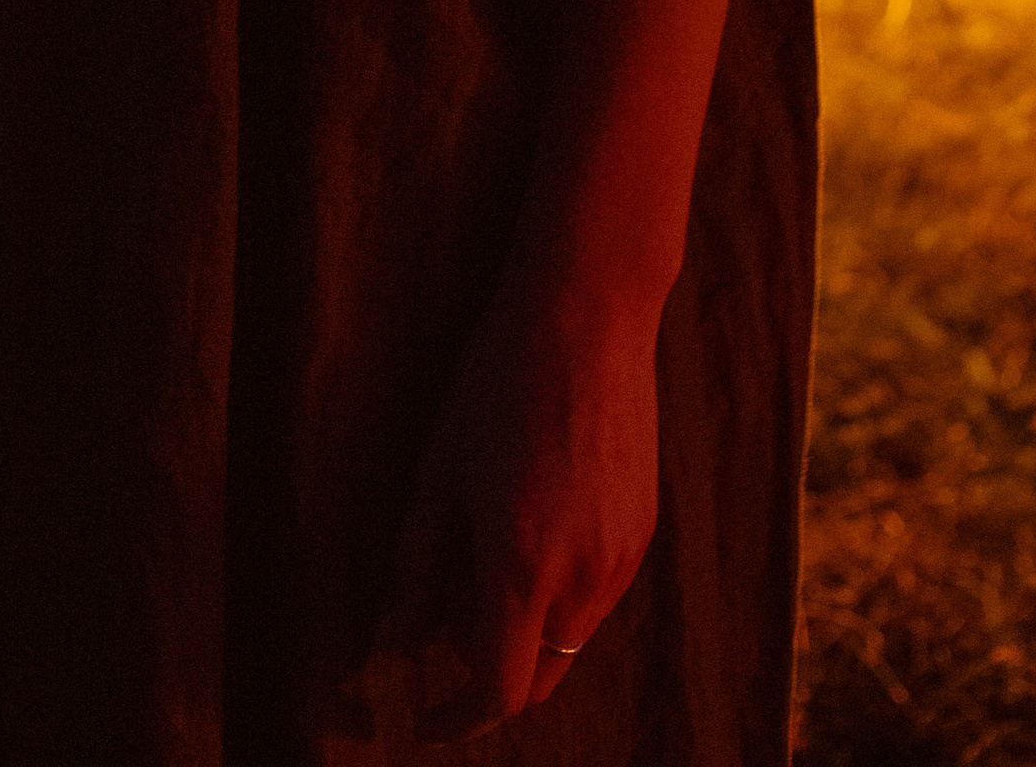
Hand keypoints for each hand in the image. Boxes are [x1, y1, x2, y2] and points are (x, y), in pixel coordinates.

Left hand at [371, 263, 663, 740]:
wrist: (588, 315)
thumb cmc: (497, 384)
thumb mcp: (439, 473)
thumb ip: (415, 571)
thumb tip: (392, 643)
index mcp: (520, 567)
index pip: (495, 690)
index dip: (455, 718)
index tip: (424, 718)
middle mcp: (581, 578)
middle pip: (536, 677)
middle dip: (488, 666)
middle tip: (450, 602)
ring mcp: (623, 558)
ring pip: (569, 640)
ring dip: (526, 625)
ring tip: (491, 538)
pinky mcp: (644, 533)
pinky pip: (597, 596)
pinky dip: (560, 590)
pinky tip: (535, 515)